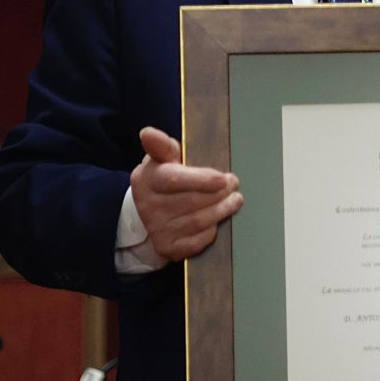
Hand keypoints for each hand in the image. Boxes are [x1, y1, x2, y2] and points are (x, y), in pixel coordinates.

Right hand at [129, 127, 241, 261]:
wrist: (145, 217)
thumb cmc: (162, 182)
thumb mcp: (160, 160)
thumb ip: (161, 146)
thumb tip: (148, 133)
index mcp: (147, 180)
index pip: (175, 180)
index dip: (202, 180)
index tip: (224, 178)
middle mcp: (148, 206)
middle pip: (192, 202)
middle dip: (219, 194)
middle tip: (234, 185)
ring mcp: (157, 229)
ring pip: (198, 221)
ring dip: (221, 211)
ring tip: (235, 200)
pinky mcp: (168, 248)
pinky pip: (197, 241)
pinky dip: (211, 231)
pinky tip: (218, 220)